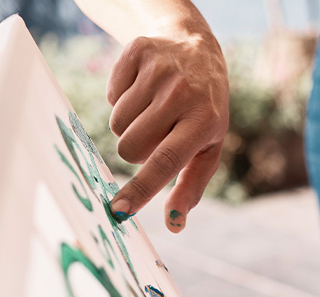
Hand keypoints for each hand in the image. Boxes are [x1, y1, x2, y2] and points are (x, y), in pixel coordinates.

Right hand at [107, 27, 228, 231]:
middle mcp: (182, 94)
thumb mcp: (208, 148)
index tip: (119, 211)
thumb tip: (174, 225)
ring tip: (152, 111)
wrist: (196, 49)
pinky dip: (122, 98)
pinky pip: (111, 96)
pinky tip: (143, 89)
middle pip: (130, 147)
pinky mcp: (137, 52)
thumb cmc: (203, 113)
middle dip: (136, 151)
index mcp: (203, 122)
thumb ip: (191, 187)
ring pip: (117, 124)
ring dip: (129, 126)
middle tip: (156, 135)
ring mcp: (159, 70)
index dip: (141, 188)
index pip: (166, 161)